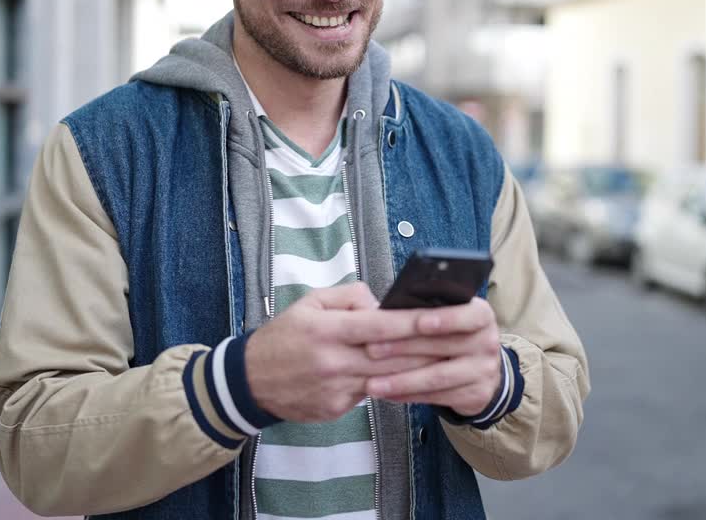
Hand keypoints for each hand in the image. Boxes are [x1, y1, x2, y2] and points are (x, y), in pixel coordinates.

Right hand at [245, 283, 435, 421]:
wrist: (249, 381)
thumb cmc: (283, 336)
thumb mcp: (309, 303)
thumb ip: (348, 297)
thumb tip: (380, 303)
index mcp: (327, 330)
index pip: (379, 326)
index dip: (412, 322)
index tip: (440, 317)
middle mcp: (333, 362)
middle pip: (391, 356)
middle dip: (427, 349)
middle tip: (456, 341)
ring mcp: (336, 389)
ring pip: (387, 379)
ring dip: (416, 371)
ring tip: (443, 360)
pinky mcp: (335, 409)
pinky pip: (369, 394)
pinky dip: (387, 384)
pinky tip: (405, 378)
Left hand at [363, 298, 502, 416]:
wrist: (482, 368)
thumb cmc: (453, 334)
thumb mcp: (449, 314)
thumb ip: (426, 310)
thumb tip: (386, 310)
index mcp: (481, 315)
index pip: (468, 315)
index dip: (445, 319)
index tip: (420, 323)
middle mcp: (487, 342)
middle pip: (443, 346)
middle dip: (403, 347)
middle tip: (371, 350)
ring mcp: (484, 370)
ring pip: (438, 377)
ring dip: (402, 380)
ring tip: (372, 383)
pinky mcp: (476, 395)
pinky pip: (437, 397)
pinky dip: (409, 396)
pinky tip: (387, 394)